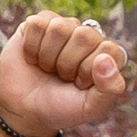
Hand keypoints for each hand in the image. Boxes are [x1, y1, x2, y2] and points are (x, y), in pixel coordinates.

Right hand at [0, 9, 128, 136]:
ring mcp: (63, 28)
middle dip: (67, 63)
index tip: (80, 84)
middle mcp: (87, 37)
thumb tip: (105, 59)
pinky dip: (31, 47)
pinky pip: (36, 24)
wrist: (25, 111)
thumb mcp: (91, 108)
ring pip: (59, 28)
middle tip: (62, 77)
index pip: (108, 48)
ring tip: (48, 68)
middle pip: (83, 35)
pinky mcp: (37, 25)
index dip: (89, 69)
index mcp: (107, 54)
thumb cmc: (62, 108)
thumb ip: (110, 88)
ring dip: (48, 56)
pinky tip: (33, 58)